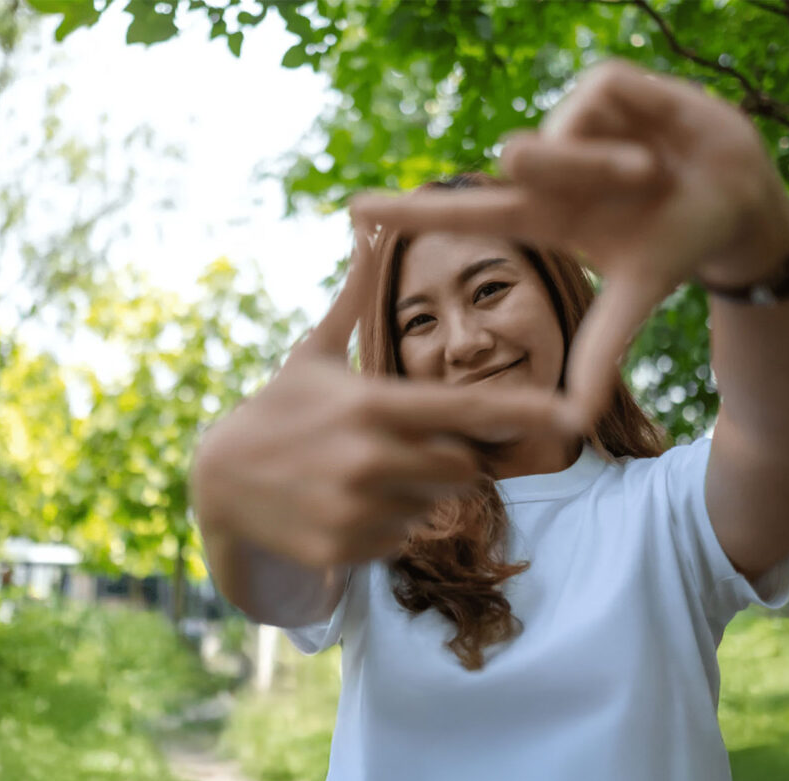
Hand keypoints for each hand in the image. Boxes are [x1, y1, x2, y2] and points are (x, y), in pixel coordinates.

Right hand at [190, 227, 565, 569]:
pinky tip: (342, 505)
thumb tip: (367, 223)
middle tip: (399, 445)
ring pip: (431, 507)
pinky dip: (382, 526)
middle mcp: (369, 459)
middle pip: (462, 467)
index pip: (467, 408)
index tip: (572, 415)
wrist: (217, 481)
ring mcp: (355, 508)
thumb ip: (353, 296)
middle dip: (445, 457)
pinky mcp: (343, 549)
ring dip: (411, 493)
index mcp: (372, 405)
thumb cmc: (278, 408)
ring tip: (360, 474)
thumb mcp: (314, 354)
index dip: (523, 412)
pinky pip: (399, 540)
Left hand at [350, 59, 788, 430]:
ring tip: (654, 179)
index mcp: (541, 216)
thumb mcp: (636, 298)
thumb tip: (573, 425)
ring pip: (568, 143)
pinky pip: (601, 103)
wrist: (739, 201)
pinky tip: (659, 140)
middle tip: (547, 167)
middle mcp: (546, 168)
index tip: (354, 208)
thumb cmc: (674, 244)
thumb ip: (600, 351)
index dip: (411, 212)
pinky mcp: (606, 87)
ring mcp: (572, 125)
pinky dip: (636, 130)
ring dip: (617, 169)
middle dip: (526, 161)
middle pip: (514, 161)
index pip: (462, 213)